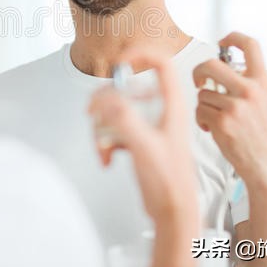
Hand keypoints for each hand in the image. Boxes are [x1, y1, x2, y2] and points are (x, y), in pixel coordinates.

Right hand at [88, 48, 197, 221]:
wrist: (172, 211)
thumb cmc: (171, 183)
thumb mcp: (145, 147)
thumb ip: (125, 121)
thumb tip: (106, 101)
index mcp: (171, 105)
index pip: (162, 64)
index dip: (141, 55)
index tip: (121, 61)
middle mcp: (161, 112)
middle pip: (126, 88)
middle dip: (105, 101)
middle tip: (94, 112)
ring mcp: (149, 126)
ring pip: (116, 110)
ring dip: (102, 127)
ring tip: (102, 146)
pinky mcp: (138, 139)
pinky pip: (114, 129)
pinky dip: (104, 142)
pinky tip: (107, 157)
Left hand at [193, 32, 266, 188]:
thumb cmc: (263, 133)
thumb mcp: (265, 101)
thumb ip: (248, 82)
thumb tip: (222, 65)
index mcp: (262, 82)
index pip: (251, 45)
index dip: (233, 36)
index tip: (222, 41)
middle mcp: (250, 91)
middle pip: (211, 64)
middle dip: (198, 71)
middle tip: (199, 81)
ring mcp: (236, 107)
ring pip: (202, 93)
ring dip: (203, 105)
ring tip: (216, 118)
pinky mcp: (222, 122)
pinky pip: (199, 111)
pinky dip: (201, 120)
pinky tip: (213, 128)